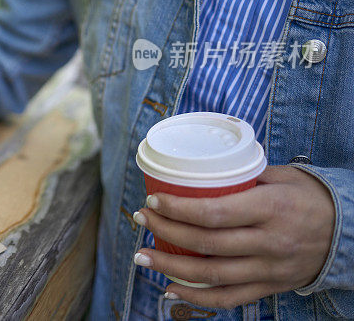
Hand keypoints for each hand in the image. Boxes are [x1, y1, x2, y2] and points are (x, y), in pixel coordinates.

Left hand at [132, 166, 333, 309]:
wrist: (350, 233)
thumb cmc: (308, 197)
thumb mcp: (279, 177)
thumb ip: (241, 177)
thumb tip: (195, 174)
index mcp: (271, 210)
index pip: (215, 213)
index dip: (178, 209)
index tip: (152, 200)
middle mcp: (269, 243)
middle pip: (207, 244)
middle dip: (165, 231)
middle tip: (139, 218)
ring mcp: (269, 270)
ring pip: (212, 275)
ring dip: (170, 267)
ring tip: (142, 255)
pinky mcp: (269, 287)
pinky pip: (228, 298)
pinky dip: (196, 297)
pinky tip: (169, 288)